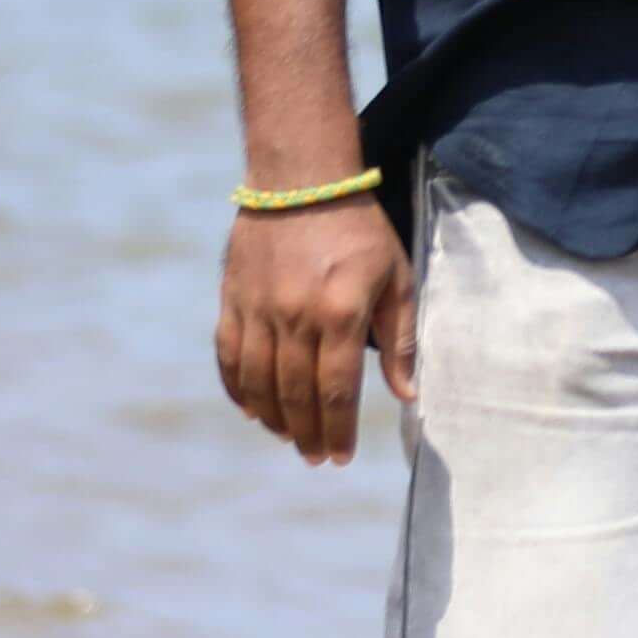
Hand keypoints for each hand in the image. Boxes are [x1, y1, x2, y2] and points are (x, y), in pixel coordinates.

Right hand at [218, 193, 416, 467]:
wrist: (301, 179)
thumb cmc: (360, 230)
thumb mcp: (396, 278)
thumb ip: (401, 339)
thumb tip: (408, 395)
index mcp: (340, 313)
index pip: (336, 389)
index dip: (338, 429)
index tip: (342, 456)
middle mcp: (294, 316)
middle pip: (295, 393)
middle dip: (307, 433)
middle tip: (315, 458)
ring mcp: (258, 309)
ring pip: (258, 382)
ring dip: (273, 418)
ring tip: (288, 438)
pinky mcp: (232, 299)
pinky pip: (228, 356)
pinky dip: (238, 388)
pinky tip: (251, 409)